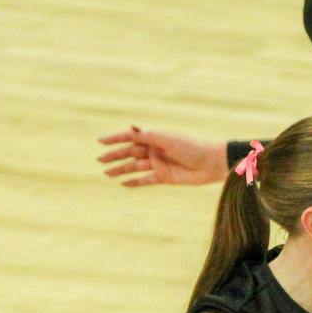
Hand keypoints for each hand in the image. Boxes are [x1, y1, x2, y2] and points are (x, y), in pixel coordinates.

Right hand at [96, 126, 229, 187]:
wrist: (212, 163)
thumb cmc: (192, 148)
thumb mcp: (168, 140)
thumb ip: (149, 136)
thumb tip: (130, 129)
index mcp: (155, 137)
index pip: (130, 137)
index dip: (115, 138)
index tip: (100, 141)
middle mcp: (155, 150)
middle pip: (130, 152)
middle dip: (114, 155)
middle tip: (99, 160)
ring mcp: (159, 164)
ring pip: (135, 167)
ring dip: (121, 169)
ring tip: (106, 173)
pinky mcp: (165, 177)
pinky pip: (146, 180)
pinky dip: (135, 182)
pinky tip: (123, 184)